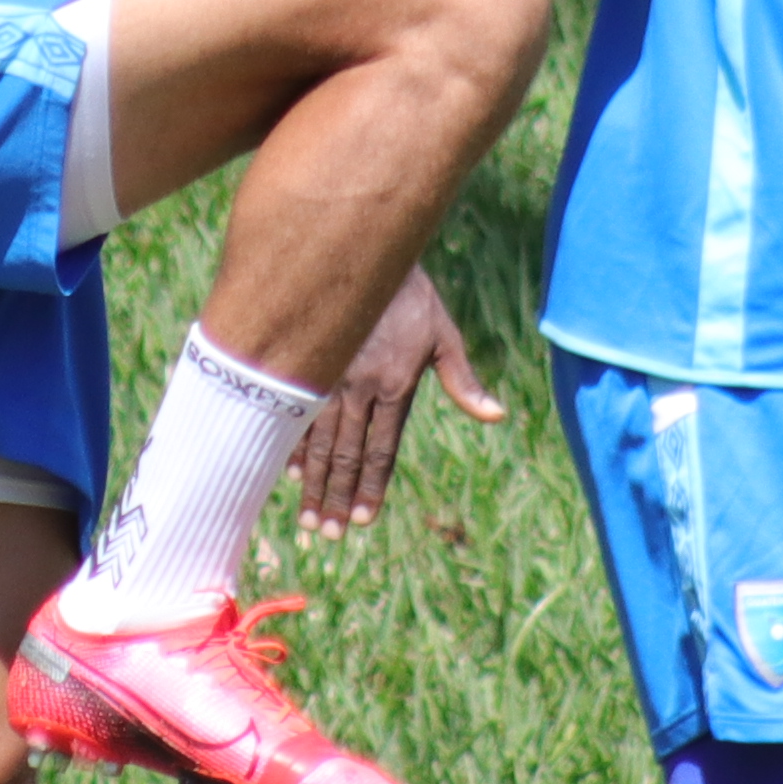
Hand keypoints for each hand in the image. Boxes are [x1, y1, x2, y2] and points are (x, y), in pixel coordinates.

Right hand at [297, 265, 505, 536]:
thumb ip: (463, 381)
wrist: (362, 249)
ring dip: (313, 482)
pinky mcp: (306, 363)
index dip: (372, 487)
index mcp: (396, 385)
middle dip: (337, 497)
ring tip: (309, 518)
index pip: (383, 449)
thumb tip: (496, 416)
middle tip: (330, 534)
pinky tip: (286, 473)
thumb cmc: (410, 295)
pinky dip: (290, 444)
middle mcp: (360, 387)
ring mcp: (328, 376)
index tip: (363, 519)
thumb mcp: (443, 334)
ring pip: (318, 441)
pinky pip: (295, 412)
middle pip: (347, 455)